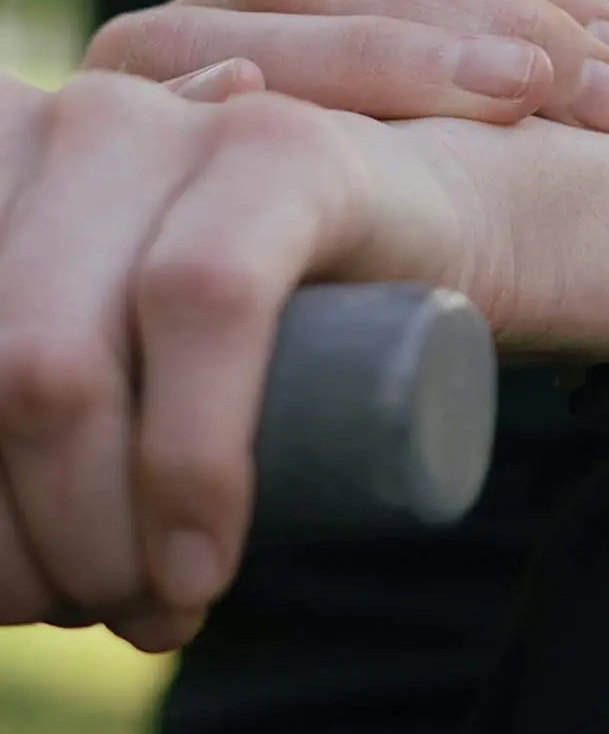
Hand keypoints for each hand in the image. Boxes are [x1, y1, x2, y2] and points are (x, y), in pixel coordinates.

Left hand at [0, 66, 504, 652]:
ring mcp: (169, 123)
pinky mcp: (283, 147)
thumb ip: (39, 353)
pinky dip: (189, 457)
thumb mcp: (106, 323)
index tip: (13, 594)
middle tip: (100, 611)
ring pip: (54, 365)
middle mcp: (58, 123)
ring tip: (155, 609)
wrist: (441, 220)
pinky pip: (201, 302)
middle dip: (11, 550)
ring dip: (90, 544)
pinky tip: (198, 561)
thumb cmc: (266, 299)